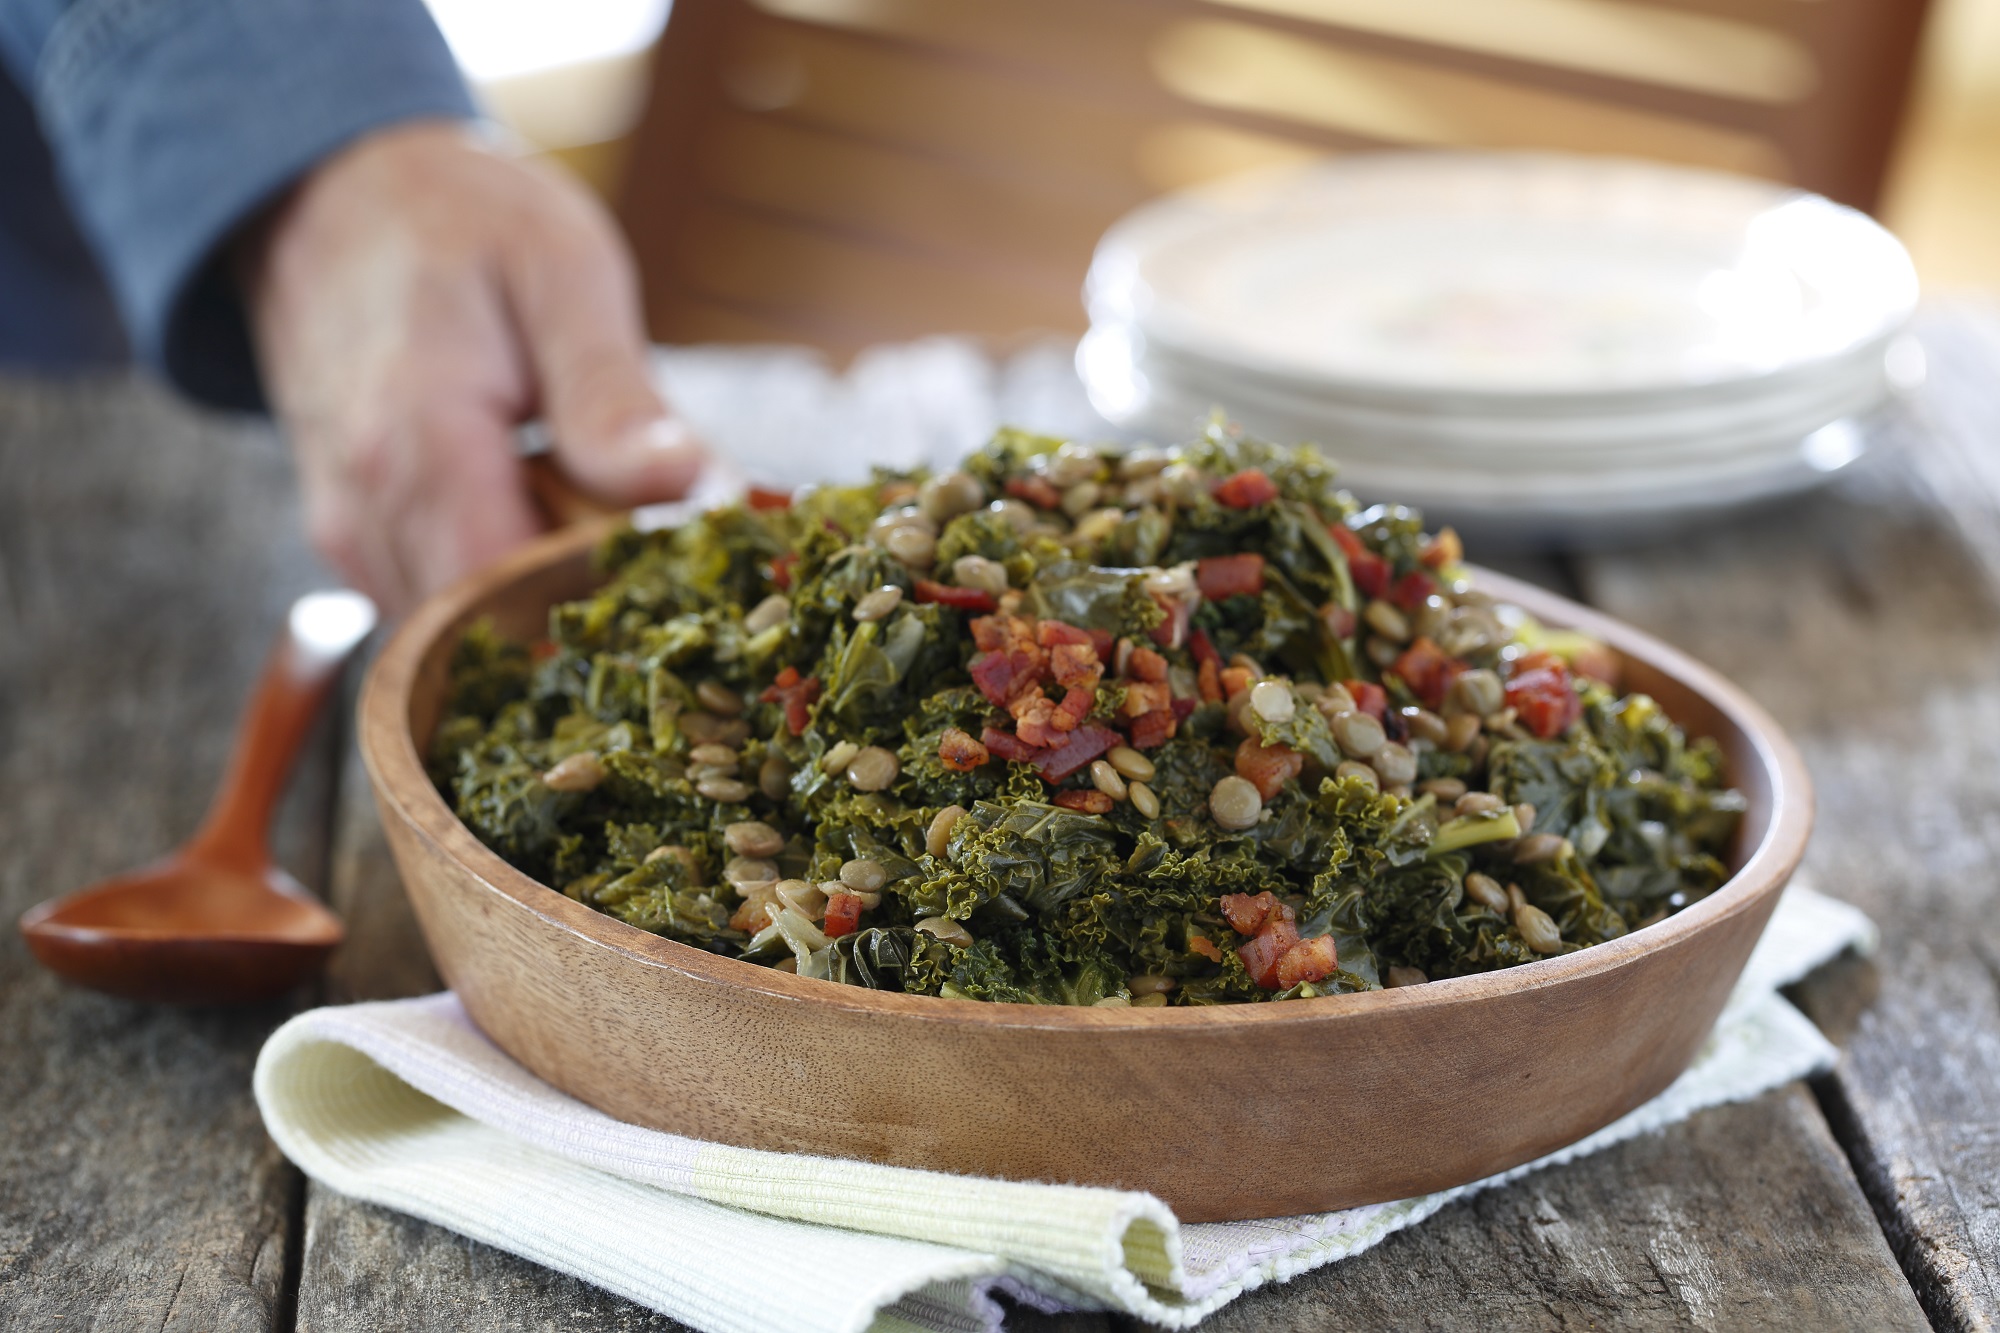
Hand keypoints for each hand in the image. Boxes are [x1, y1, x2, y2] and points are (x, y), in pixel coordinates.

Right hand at [242, 120, 704, 613]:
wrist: (324, 195)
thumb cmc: (458, 218)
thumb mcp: (562, 270)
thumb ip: (616, 395)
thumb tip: (695, 489)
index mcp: (417, 441)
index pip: (504, 600)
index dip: (598, 613)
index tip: (675, 580)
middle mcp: (365, 508)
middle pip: (488, 633)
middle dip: (582, 614)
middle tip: (654, 548)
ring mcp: (351, 532)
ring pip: (461, 634)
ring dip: (542, 602)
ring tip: (599, 521)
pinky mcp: (354, 540)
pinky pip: (436, 606)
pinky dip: (501, 585)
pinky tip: (548, 522)